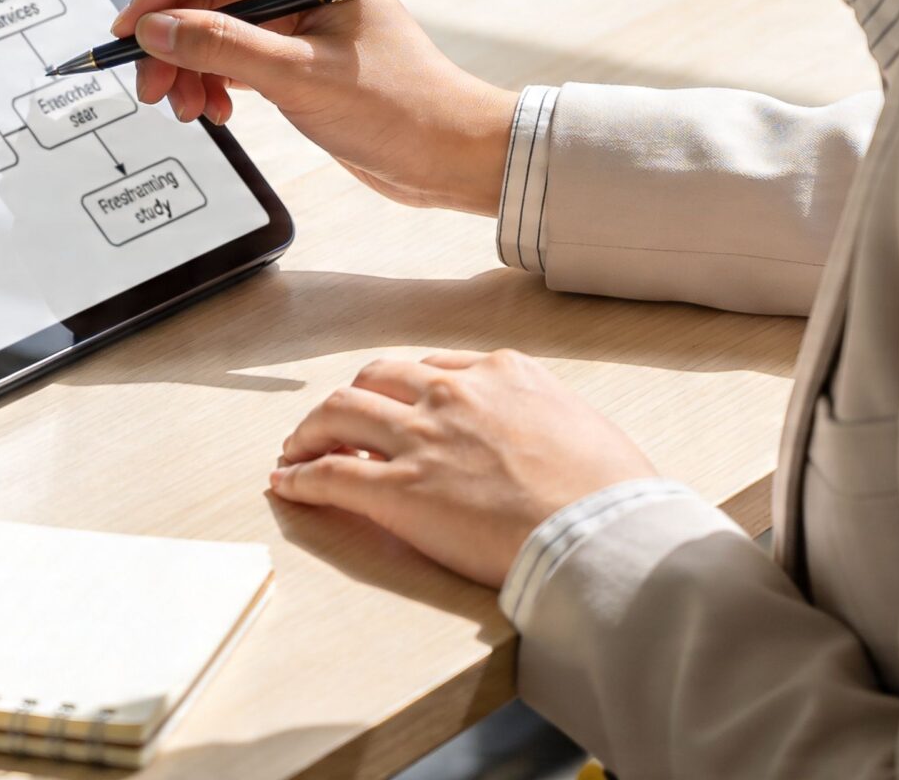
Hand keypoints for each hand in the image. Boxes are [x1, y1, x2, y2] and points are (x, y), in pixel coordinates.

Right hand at [114, 0, 517, 213]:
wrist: (451, 155)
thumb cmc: (402, 107)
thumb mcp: (301, 78)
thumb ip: (223, 48)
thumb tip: (156, 29)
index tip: (131, 34)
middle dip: (173, 38)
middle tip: (152, 89)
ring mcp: (301, 15)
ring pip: (214, 25)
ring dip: (190, 65)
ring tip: (187, 108)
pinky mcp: (298, 52)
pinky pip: (233, 53)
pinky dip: (214, 79)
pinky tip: (216, 109)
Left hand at [267, 349, 657, 587]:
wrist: (603, 529)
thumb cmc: (612, 491)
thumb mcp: (582, 423)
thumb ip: (546, 416)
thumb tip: (543, 435)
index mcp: (502, 372)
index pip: (430, 367)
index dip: (399, 387)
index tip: (389, 402)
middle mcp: (453, 394)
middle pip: (375, 379)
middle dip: (350, 399)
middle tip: (334, 424)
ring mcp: (422, 439)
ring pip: (339, 413)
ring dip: (310, 430)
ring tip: (296, 449)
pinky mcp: (400, 491)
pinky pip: (332, 474)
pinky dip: (301, 477)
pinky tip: (286, 484)